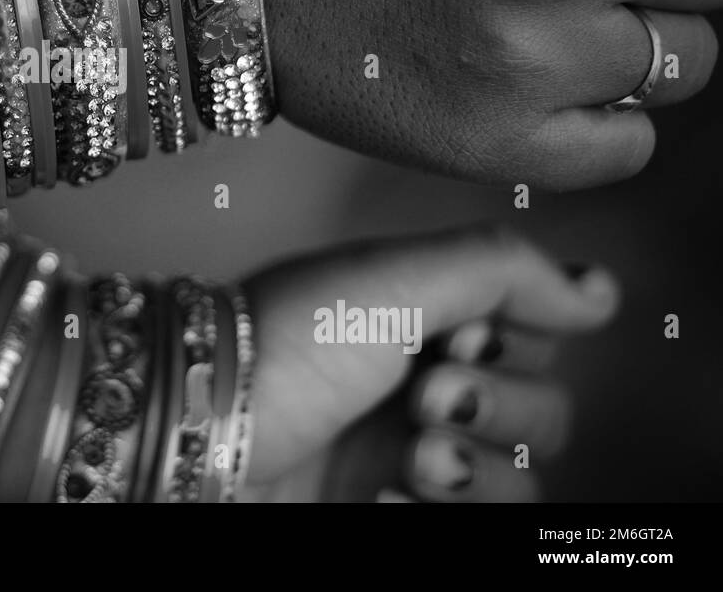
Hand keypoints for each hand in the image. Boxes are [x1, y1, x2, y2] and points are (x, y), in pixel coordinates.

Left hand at [242, 225, 618, 500]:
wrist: (193, 424)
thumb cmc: (287, 342)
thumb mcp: (395, 279)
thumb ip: (505, 271)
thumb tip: (601, 293)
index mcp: (429, 314)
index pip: (538, 331)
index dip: (521, 336)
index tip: (464, 331)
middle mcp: (426, 379)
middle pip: (542, 411)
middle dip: (501, 405)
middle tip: (427, 397)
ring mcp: (406, 452)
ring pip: (518, 479)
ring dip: (482, 469)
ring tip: (413, 457)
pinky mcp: (387, 505)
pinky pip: (472, 522)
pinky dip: (449, 508)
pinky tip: (395, 491)